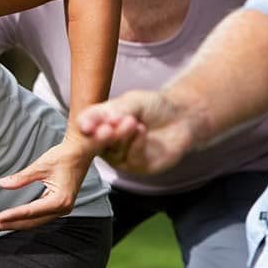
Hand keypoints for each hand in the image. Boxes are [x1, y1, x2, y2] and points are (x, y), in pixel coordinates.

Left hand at [0, 139, 95, 231]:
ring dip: (17, 223)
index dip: (13, 215)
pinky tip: (12, 220)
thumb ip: (21, 178)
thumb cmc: (64, 156)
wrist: (81, 152)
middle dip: (11, 224)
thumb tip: (3, 183)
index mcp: (60, 200)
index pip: (31, 211)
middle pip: (32, 221)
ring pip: (35, 221)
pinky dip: (25, 218)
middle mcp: (63, 208)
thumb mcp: (40, 166)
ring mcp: (62, 208)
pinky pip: (39, 216)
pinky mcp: (59, 205)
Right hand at [77, 90, 195, 174]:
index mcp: (100, 125)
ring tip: (132, 121)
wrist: (181, 116)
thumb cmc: (153, 107)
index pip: (86, 126)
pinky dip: (136, 143)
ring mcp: (121, 157)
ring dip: (122, 136)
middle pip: (97, 143)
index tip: (86, 126)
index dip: (86, 126)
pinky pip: (132, 158)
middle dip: (100, 136)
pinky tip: (141, 130)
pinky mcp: (137, 166)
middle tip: (106, 128)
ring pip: (114, 151)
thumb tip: (93, 120)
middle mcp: (106, 144)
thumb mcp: (131, 101)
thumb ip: (113, 110)